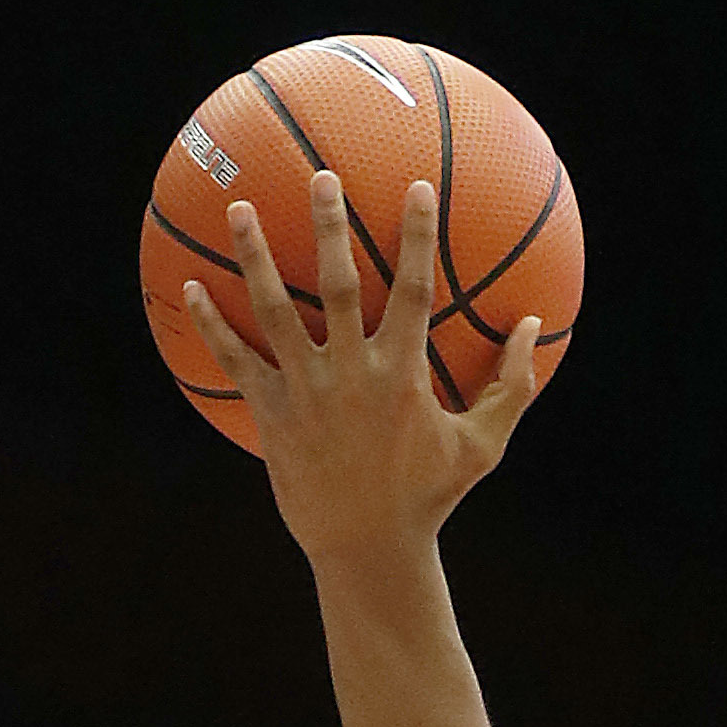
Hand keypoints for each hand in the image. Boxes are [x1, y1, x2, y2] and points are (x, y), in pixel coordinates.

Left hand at [188, 175, 541, 568]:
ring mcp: (307, 393)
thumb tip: (535, 327)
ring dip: (255, 256)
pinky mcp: (272, 415)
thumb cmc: (427, 497)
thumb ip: (512, 386)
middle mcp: (351, 375)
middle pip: (338, 283)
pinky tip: (191, 287)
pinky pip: (236, 360)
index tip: (416, 186)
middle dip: (329, 224)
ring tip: (238, 208)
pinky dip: (212, 324)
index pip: (414, 290)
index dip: (417, 235)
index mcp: (402, 374)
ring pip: (276, 310)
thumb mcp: (481, 446)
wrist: (368, 551)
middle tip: (320, 174)